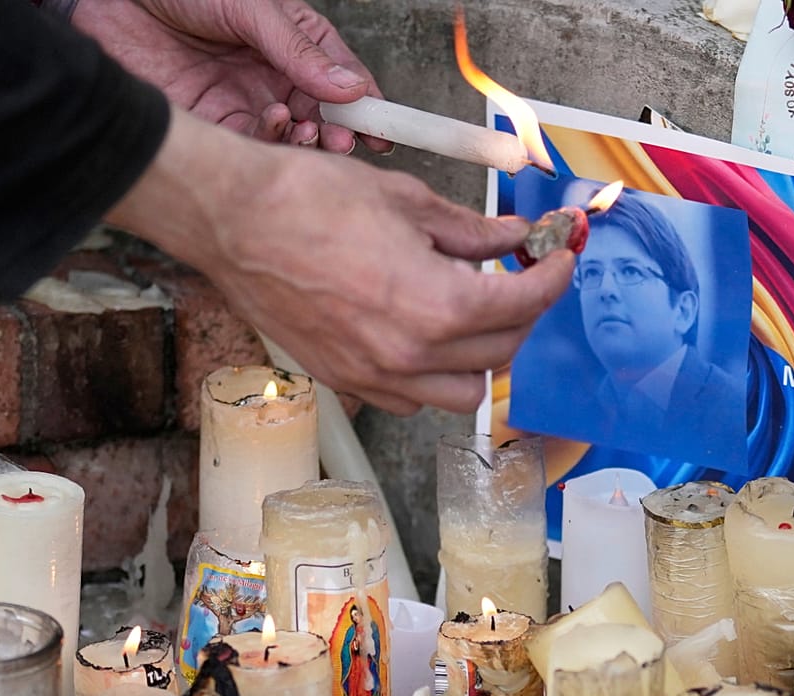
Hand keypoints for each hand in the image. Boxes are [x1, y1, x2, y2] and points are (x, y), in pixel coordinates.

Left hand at [73, 0, 388, 152]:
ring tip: (308, 133)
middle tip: (344, 143)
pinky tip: (274, 125)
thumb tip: (352, 88)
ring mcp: (246, 101)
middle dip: (337, 134)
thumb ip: (300, 51)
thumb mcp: (253, 8)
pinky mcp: (212, 122)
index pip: (344, 81)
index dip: (367, 108)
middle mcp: (276, 77)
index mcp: (297, 43)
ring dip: (305, 141)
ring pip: (289, 138)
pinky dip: (268, 144)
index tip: (382, 130)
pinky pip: (249, 146)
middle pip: (321, 118)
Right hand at [108, 110, 574, 413]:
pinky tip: (428, 336)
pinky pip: (412, 398)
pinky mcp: (345, 380)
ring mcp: (375, 376)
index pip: (524, 304)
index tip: (559, 257)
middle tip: (521, 275)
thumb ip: (470, 232)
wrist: (234, 219)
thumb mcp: (408, 202)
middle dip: (523, 312)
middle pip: (501, 352)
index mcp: (436, 307)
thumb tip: (513, 237)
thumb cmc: (308, 200)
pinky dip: (434, 375)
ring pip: (461, 392)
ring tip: (476, 313)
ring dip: (483, 356)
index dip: (553, 277)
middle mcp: (410, 355)